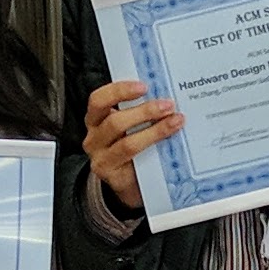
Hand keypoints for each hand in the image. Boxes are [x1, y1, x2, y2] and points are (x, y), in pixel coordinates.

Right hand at [82, 79, 183, 209]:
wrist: (128, 183)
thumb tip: (166, 95)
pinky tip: (169, 144)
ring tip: (174, 122)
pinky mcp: (113, 177)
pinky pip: (135, 163)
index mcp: (95, 120)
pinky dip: (154, 151)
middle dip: (144, 112)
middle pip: (114, 122)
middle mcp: (94, 139)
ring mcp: (101, 159)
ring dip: (154, 132)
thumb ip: (139, 112)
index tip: (143, 86)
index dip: (119, 91)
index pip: (98, 101)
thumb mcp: (129, 126)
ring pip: (127, 144)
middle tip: (168, 105)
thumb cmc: (130, 148)